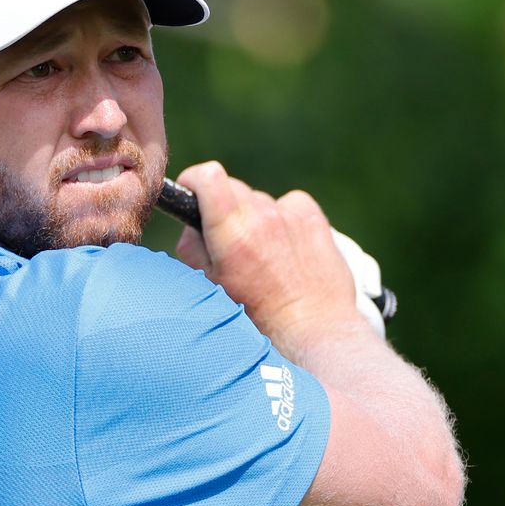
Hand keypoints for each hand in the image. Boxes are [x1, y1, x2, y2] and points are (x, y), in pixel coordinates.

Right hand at [174, 161, 364, 356]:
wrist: (311, 329)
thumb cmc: (257, 316)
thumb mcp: (211, 286)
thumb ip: (192, 248)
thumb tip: (191, 226)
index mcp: (231, 232)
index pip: (208, 176)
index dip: (194, 181)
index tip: (192, 193)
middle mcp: (261, 217)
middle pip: (232, 187)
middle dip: (223, 207)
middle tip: (229, 239)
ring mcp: (290, 215)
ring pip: (260, 200)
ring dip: (255, 216)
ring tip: (263, 253)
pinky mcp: (313, 218)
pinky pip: (289, 204)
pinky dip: (284, 218)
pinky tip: (287, 246)